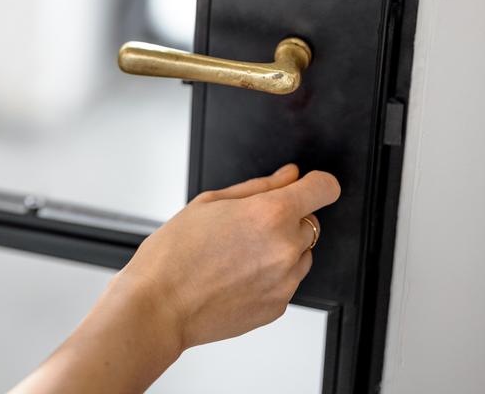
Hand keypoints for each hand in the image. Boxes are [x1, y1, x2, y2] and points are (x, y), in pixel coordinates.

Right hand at [11, 165, 339, 393]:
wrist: (159, 305)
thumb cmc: (173, 254)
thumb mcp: (209, 202)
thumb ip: (259, 186)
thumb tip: (288, 177)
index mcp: (270, 214)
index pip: (324, 188)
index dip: (315, 183)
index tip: (307, 186)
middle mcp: (286, 247)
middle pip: (310, 222)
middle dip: (286, 219)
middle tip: (245, 227)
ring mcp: (286, 281)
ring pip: (301, 254)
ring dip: (280, 249)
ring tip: (236, 255)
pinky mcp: (279, 306)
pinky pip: (286, 281)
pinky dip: (269, 275)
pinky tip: (235, 275)